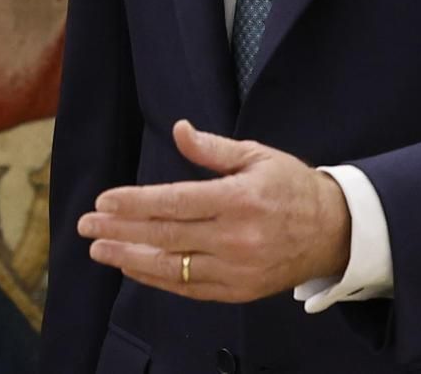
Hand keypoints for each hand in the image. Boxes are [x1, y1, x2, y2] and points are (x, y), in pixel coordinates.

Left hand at [77, 120, 351, 302]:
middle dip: (119, 230)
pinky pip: (190, 288)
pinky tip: (134, 266)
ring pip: (173, 267)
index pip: (174, 202)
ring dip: (130, 258)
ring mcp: (237, 269)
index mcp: (239, 200)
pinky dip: (157, 278)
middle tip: (85, 226)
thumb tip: (179, 130)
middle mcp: (236, 238)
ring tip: (99, 250)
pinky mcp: (239, 290)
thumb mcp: (257, 155)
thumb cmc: (292, 187)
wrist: (335, 231)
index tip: (103, 201)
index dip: (134, 203)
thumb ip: (213, 149)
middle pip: (165, 236)